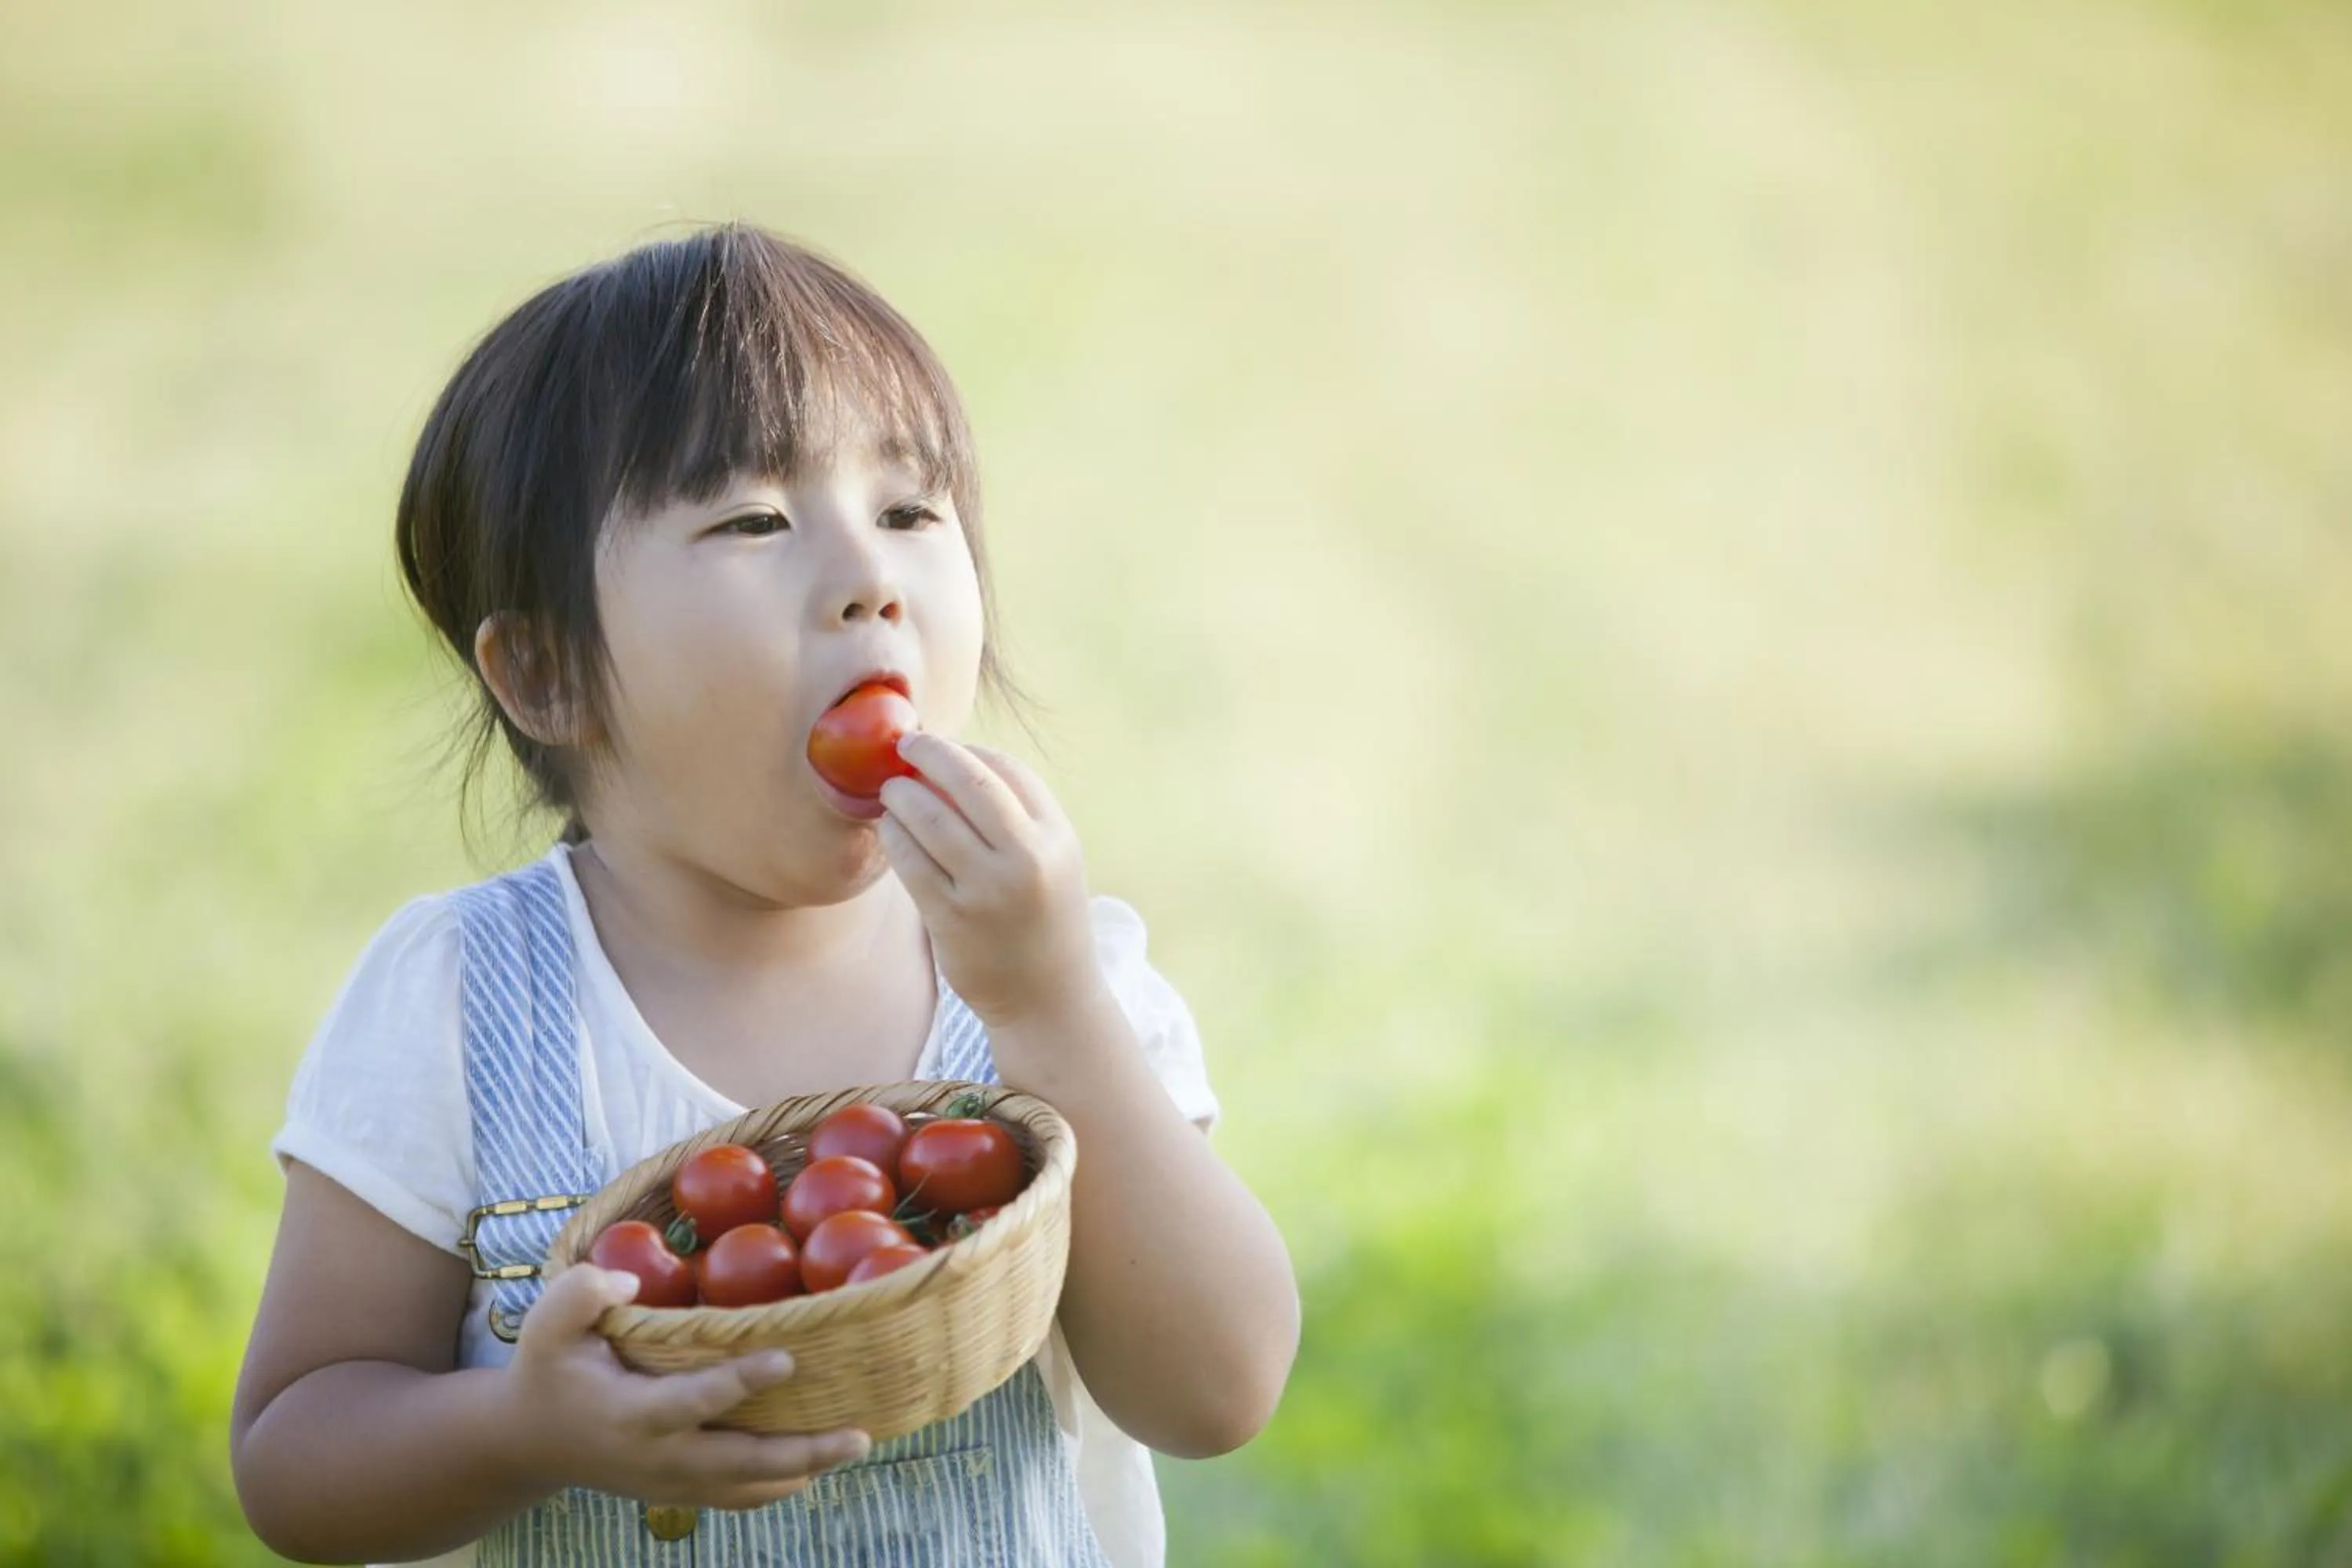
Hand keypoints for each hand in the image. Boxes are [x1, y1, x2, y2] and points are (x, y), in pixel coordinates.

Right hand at [498, 1265, 869, 1509]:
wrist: (529, 1442)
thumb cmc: (547, 1369)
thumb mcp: (546, 1323)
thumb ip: (581, 1293)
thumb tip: (630, 1279)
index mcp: (630, 1415)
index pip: (692, 1403)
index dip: (739, 1384)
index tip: (787, 1358)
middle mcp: (659, 1458)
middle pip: (741, 1465)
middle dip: (803, 1453)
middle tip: (860, 1435)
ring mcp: (673, 1483)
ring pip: (749, 1488)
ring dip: (805, 1470)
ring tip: (856, 1443)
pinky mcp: (681, 1491)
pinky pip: (740, 1496)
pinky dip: (782, 1483)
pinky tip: (820, 1461)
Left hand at [875, 735, 1104, 1030]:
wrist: (1049, 999)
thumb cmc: (1044, 922)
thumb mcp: (1055, 862)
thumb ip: (1021, 818)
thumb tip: (959, 764)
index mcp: (1057, 839)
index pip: (1010, 771)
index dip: (972, 750)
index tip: (946, 748)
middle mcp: (1027, 859)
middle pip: (970, 782)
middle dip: (931, 753)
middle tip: (907, 745)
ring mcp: (987, 890)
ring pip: (931, 818)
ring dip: (902, 793)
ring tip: (892, 790)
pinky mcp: (952, 918)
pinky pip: (910, 861)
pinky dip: (894, 835)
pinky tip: (889, 828)